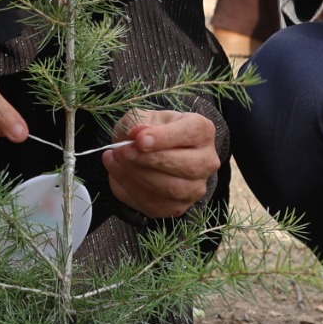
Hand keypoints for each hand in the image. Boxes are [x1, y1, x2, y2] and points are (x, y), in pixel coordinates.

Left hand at [103, 109, 218, 219]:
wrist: (146, 152)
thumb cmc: (149, 131)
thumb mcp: (142, 117)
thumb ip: (138, 122)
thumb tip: (136, 134)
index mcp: (202, 131)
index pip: (192, 133)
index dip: (165, 137)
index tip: (140, 139)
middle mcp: (206, 161)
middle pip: (187, 165)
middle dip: (150, 159)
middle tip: (122, 151)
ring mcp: (195, 187)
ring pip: (172, 188)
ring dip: (138, 175)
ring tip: (116, 160)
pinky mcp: (178, 207)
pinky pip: (155, 203)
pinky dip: (130, 188)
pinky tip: (117, 172)